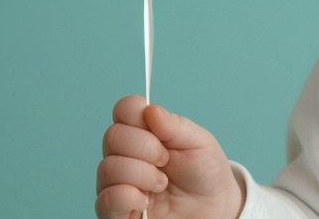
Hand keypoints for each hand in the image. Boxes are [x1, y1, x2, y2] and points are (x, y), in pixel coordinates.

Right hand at [96, 95, 244, 218]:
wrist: (212, 208)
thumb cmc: (204, 173)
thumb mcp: (199, 142)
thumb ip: (174, 125)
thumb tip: (149, 110)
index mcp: (144, 132)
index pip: (124, 109)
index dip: (137, 114)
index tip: (161, 131)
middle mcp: (125, 155)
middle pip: (112, 136)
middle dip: (145, 147)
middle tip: (166, 160)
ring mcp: (117, 182)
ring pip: (108, 167)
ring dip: (142, 174)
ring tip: (161, 184)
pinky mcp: (115, 211)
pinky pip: (106, 199)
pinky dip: (129, 198)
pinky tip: (146, 202)